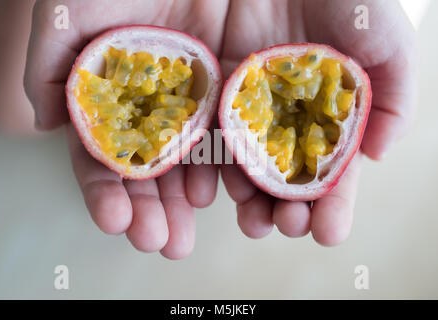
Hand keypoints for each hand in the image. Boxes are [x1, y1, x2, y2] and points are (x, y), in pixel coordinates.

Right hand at [24, 0, 228, 258]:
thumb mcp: (71, 9)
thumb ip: (49, 64)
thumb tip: (42, 124)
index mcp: (111, 99)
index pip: (102, 158)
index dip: (106, 192)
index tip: (115, 221)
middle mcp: (151, 109)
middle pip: (149, 173)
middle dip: (152, 212)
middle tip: (160, 244)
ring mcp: (193, 104)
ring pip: (192, 165)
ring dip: (190, 204)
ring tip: (190, 232)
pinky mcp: (231, 92)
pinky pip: (233, 137)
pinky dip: (232, 169)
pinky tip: (231, 193)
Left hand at [220, 0, 416, 244]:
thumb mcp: (385, 38)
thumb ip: (393, 96)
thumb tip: (380, 155)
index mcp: (324, 111)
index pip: (329, 168)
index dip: (331, 203)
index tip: (328, 233)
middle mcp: (284, 114)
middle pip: (282, 173)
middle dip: (283, 207)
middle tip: (282, 228)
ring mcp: (245, 102)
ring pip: (242, 162)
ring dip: (244, 198)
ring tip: (249, 221)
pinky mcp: (210, 87)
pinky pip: (204, 129)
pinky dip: (207, 162)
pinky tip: (208, 189)